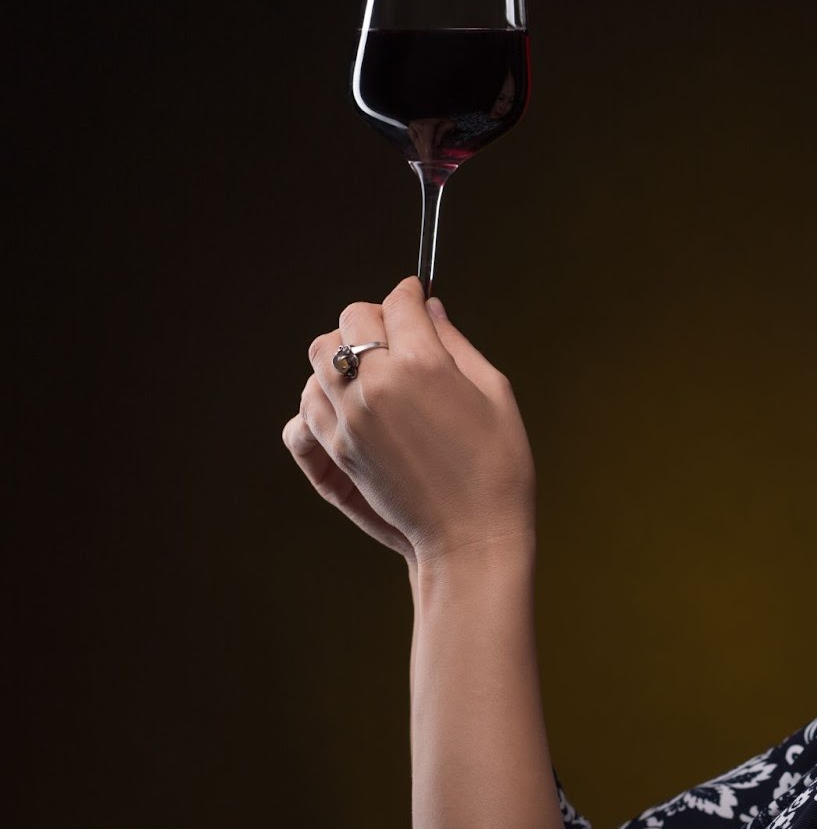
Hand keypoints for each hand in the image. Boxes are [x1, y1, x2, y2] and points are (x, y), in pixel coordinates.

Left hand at [283, 277, 535, 569]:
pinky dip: (323, 390)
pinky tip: (351, 398)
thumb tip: (430, 308)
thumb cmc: (497, 465)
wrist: (471, 535)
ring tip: (372, 365)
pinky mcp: (335, 449)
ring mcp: (349, 418)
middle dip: (375, 317)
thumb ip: (456, 344)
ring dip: (344, 350)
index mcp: (424, 364)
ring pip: (321, 353)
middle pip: (352, 318)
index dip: (410, 293)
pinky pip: (308, 401)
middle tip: (398, 333)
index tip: (416, 296)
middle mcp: (377, 384)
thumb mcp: (493, 392)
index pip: (399, 301)